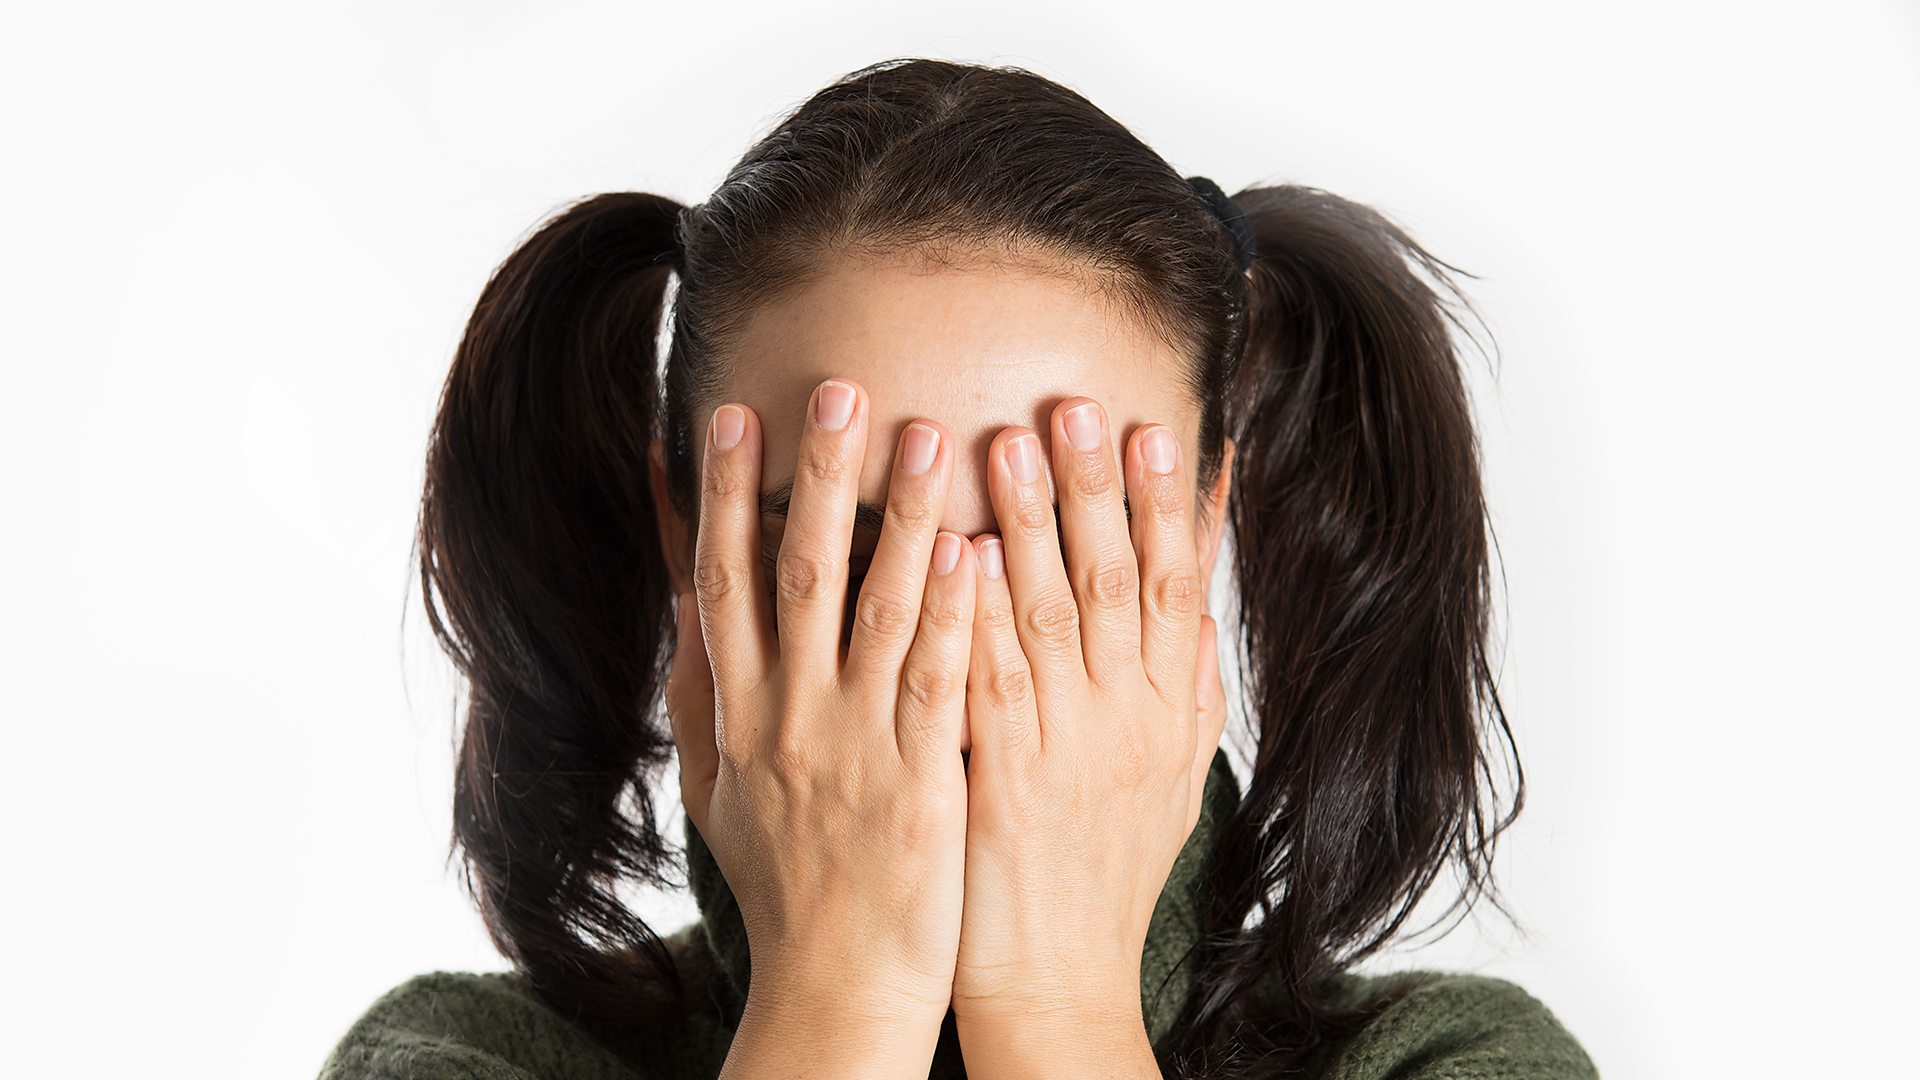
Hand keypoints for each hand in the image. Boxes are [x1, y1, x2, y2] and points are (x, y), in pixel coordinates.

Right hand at [665, 378, 977, 1043]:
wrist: (834, 985)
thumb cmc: (782, 882)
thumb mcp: (714, 786)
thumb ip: (700, 691)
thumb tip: (684, 603)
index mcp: (735, 715)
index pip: (721, 585)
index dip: (724, 497)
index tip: (728, 416)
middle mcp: (784, 719)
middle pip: (794, 576)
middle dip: (812, 477)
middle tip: (836, 388)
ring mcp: (851, 749)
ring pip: (873, 613)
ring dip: (898, 518)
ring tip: (926, 433)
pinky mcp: (919, 782)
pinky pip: (934, 683)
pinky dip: (949, 613)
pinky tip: (971, 549)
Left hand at [952, 397, 1229, 1032]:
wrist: (1060, 980)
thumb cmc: (1106, 875)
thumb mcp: (1173, 784)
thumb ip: (1191, 694)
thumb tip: (1204, 613)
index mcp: (1168, 716)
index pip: (1177, 589)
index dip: (1170, 506)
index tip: (1160, 428)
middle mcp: (1126, 722)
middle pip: (1117, 583)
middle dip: (1098, 489)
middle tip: (1079, 404)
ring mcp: (1064, 747)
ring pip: (1050, 615)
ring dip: (1031, 524)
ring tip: (1007, 439)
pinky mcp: (999, 777)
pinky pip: (989, 679)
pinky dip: (977, 612)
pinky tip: (959, 551)